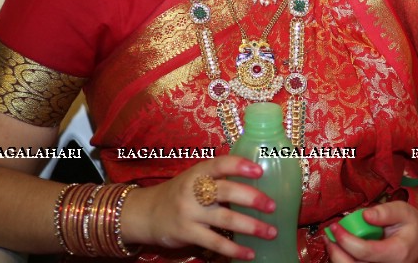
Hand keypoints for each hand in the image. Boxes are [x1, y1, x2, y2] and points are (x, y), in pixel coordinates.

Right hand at [121, 155, 277, 260]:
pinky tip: (250, 253)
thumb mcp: (195, 178)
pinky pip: (215, 242)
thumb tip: (258, 178)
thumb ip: (219, 177)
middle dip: (252, 198)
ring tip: (271, 232)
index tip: (259, 170)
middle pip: (227, 191)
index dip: (240, 165)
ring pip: (225, 218)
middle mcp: (194, 190)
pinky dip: (234, 249)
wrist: (145, 213)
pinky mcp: (187, 233)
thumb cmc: (179, 193)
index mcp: (199, 172)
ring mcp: (190, 212)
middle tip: (272, 206)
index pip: (220, 164)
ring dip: (251, 226)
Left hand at [325, 201, 417, 262]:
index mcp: (397, 253)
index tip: (336, 226)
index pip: (365, 252)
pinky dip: (345, 260)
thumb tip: (365, 215)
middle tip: (330, 235)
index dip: (346, 240)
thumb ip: (385, 211)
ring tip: (333, 241)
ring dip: (338, 257)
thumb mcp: (405, 211)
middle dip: (336, 252)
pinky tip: (342, 248)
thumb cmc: (415, 227)